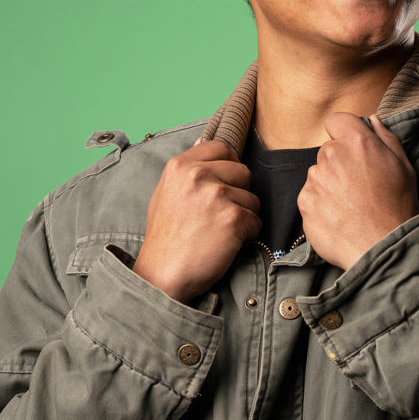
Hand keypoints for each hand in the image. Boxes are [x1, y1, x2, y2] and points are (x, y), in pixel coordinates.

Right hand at [133, 141, 260, 302]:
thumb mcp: (166, 193)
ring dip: (244, 215)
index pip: (222, 148)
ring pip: (253, 198)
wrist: (162, 274)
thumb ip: (187, 170)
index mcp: (180, 165)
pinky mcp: (232, 218)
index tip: (225, 183)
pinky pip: (256, 220)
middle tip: (222, 214)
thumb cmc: (165, 237)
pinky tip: (227, 243)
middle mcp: (197, 175)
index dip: (229, 165)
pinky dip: (248, 234)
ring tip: (221, 231)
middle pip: (243, 171)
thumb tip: (204, 145)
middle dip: (240, 192)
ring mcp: (216, 195)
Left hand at [297, 113, 418, 270]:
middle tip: (358, 186)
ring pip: (318, 174)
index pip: (337, 120)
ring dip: (329, 184)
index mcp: (358, 142)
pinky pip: (310, 196)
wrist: (383, 248)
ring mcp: (316, 180)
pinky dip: (320, 204)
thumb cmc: (398, 207)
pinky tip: (339, 217)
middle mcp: (332, 156)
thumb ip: (386, 138)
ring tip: (350, 205)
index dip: (344, 133)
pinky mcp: (305, 202)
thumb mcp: (404, 167)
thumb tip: (372, 120)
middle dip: (339, 163)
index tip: (352, 149)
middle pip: (328, 150)